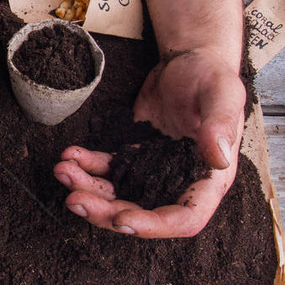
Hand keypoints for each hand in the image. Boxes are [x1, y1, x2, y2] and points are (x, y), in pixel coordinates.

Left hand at [53, 48, 245, 237]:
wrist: (186, 59)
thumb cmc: (211, 76)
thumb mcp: (222, 95)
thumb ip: (220, 126)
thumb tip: (218, 158)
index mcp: (208, 179)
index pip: (184, 219)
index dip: (153, 225)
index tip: (122, 220)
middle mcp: (178, 182)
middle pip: (140, 211)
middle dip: (105, 210)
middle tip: (74, 200)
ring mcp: (152, 170)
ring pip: (117, 193)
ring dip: (87, 187)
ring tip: (62, 170)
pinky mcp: (133, 154)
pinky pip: (106, 168)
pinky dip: (86, 165)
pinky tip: (70, 154)